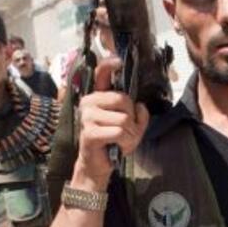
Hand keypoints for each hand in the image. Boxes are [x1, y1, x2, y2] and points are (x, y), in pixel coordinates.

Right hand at [71, 57, 148, 190]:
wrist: (98, 167)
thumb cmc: (113, 143)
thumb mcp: (132, 127)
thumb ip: (139, 114)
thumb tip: (141, 106)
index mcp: (98, 97)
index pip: (102, 74)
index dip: (110, 64)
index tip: (119, 60)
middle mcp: (89, 102)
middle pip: (123, 100)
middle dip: (133, 119)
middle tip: (127, 132)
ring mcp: (86, 117)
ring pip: (124, 119)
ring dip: (131, 135)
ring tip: (123, 142)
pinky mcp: (89, 133)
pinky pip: (119, 132)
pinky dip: (125, 142)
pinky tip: (118, 148)